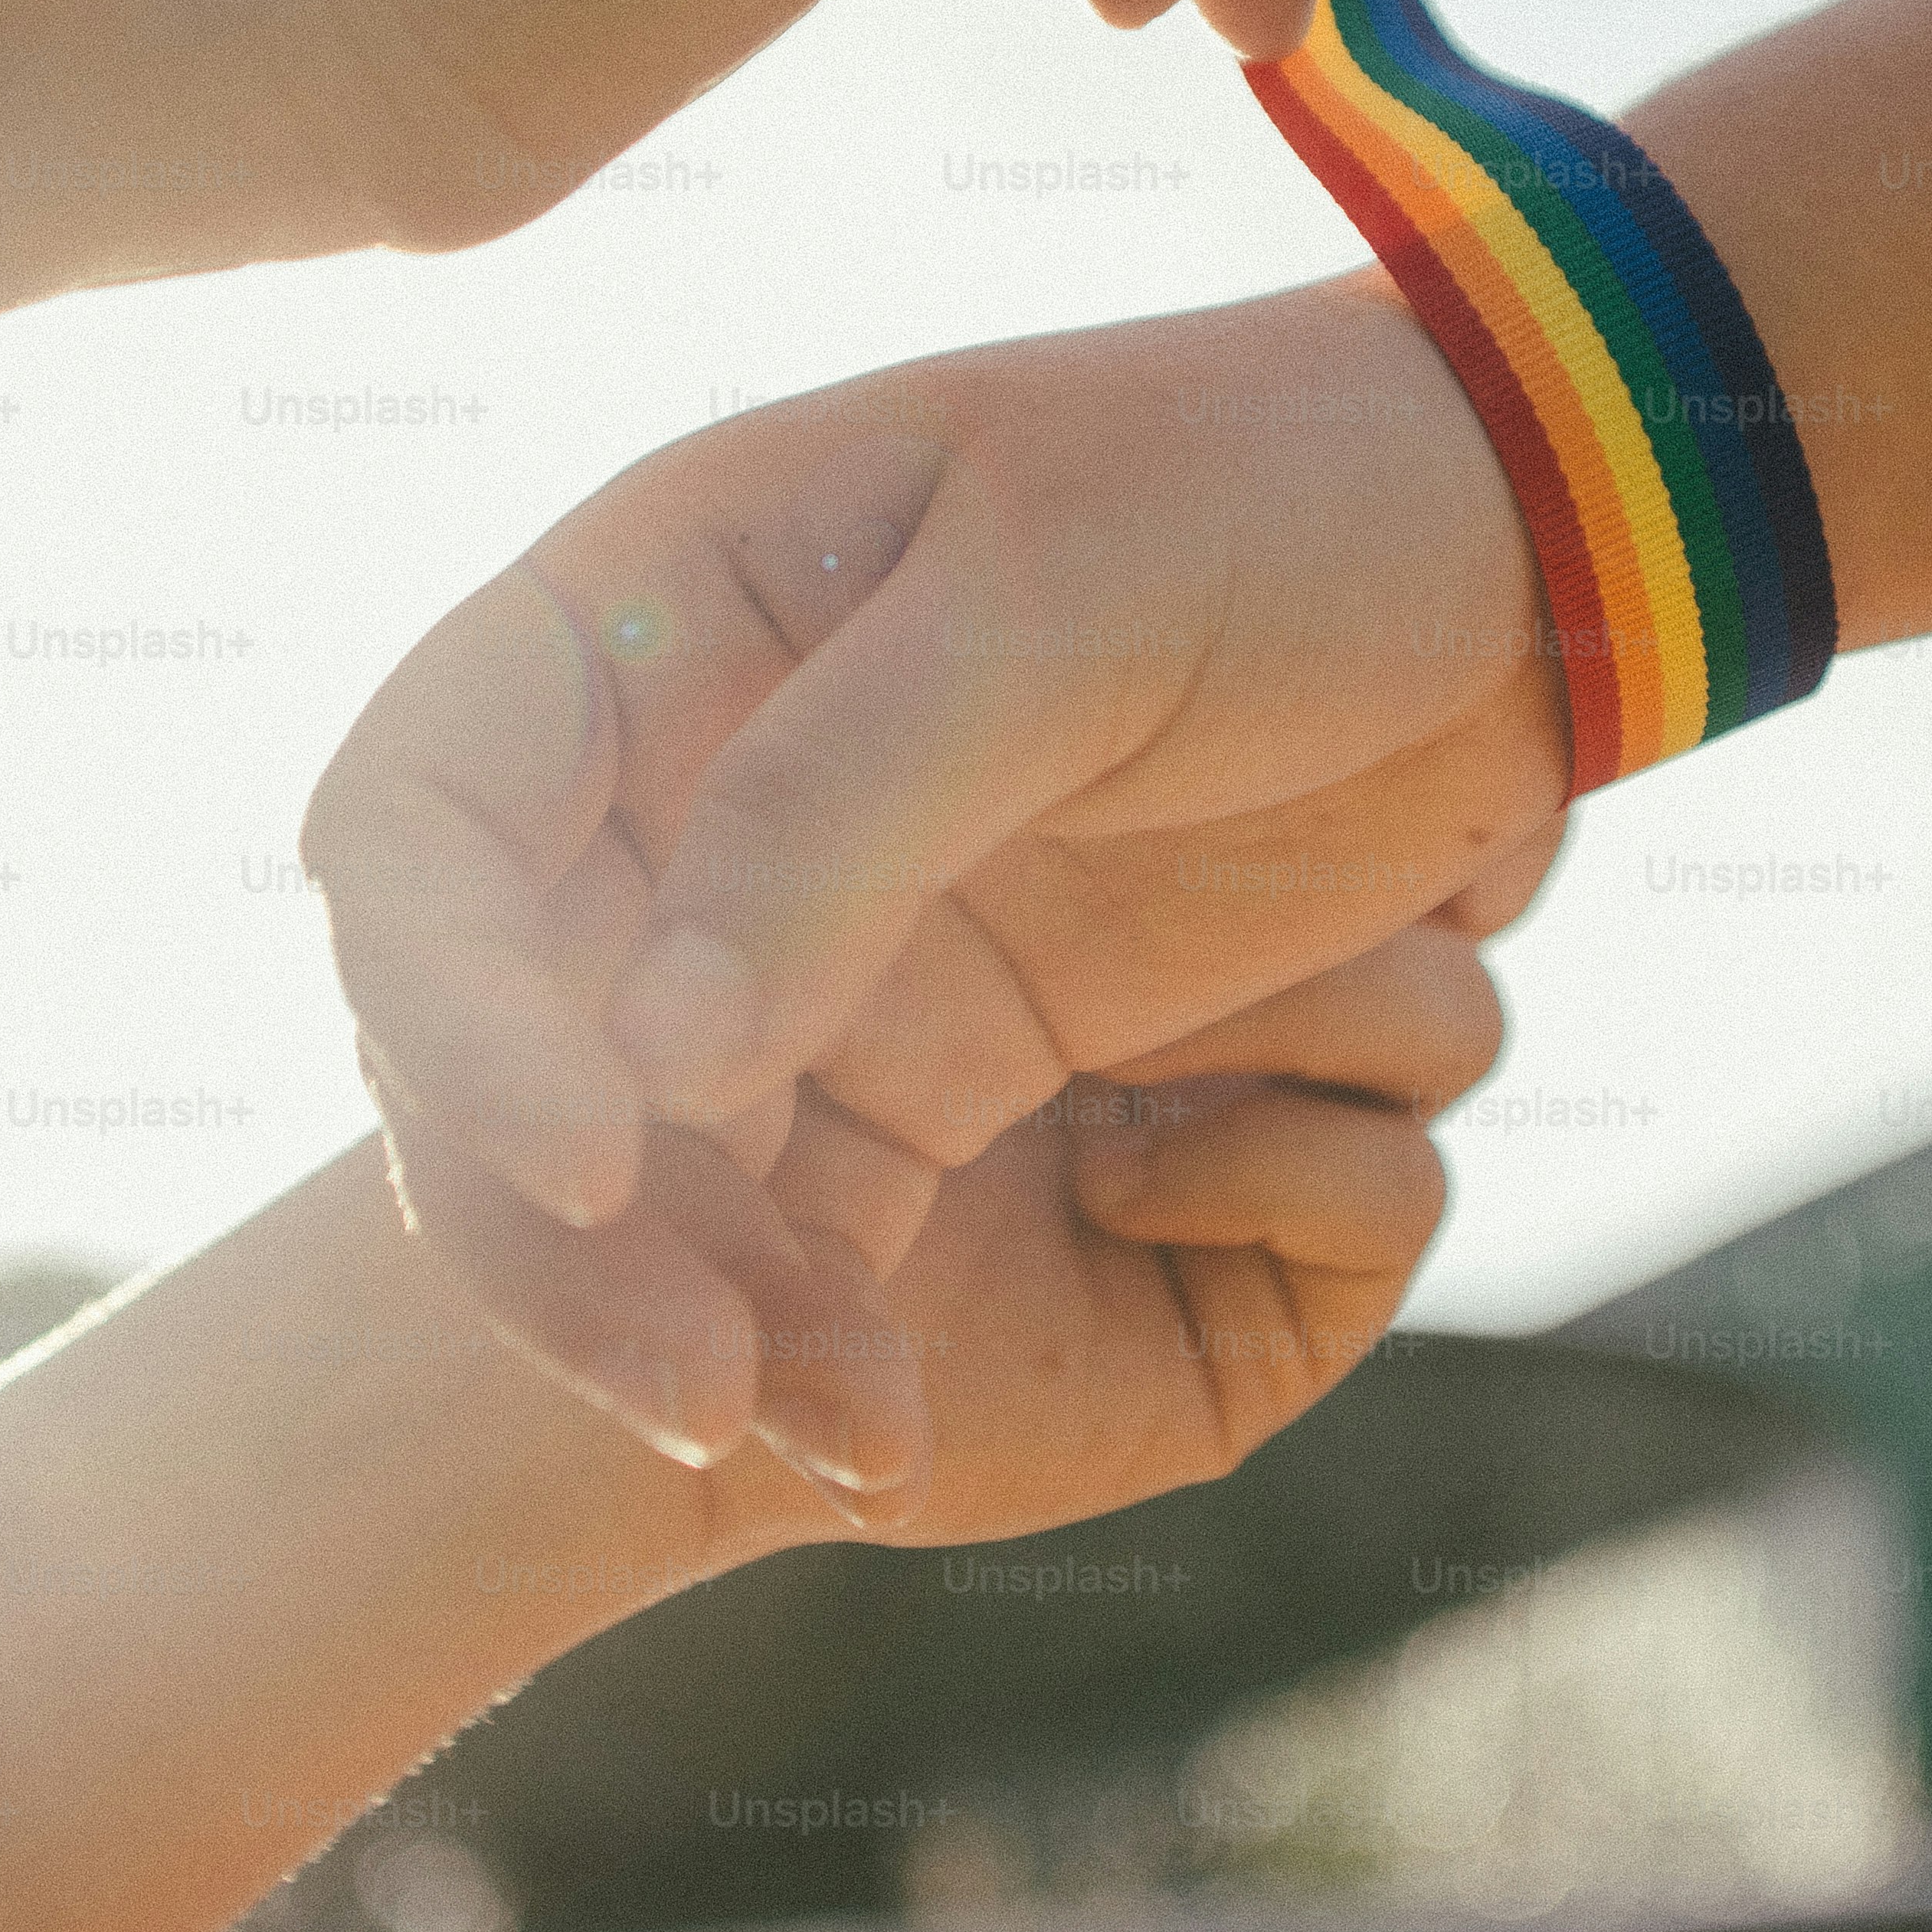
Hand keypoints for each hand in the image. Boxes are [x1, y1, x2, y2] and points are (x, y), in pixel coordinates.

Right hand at [303, 275, 1571, 1484]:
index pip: (425, 821)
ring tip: (844, 1438)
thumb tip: (651, 1062)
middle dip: (567, 1246)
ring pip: (650, 1185)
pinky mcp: (924, 1056)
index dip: (453, 1002)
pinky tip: (899, 1432)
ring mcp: (796, 936)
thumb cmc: (1270, 494)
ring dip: (704, 1325)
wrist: (1506, 553)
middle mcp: (684, 788)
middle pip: (507, 1051)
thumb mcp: (1060, 600)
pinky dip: (829, 1336)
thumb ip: (838, 810)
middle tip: (692, 1393)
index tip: (587, 1163)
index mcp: (659, 610)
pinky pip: (810, 1232)